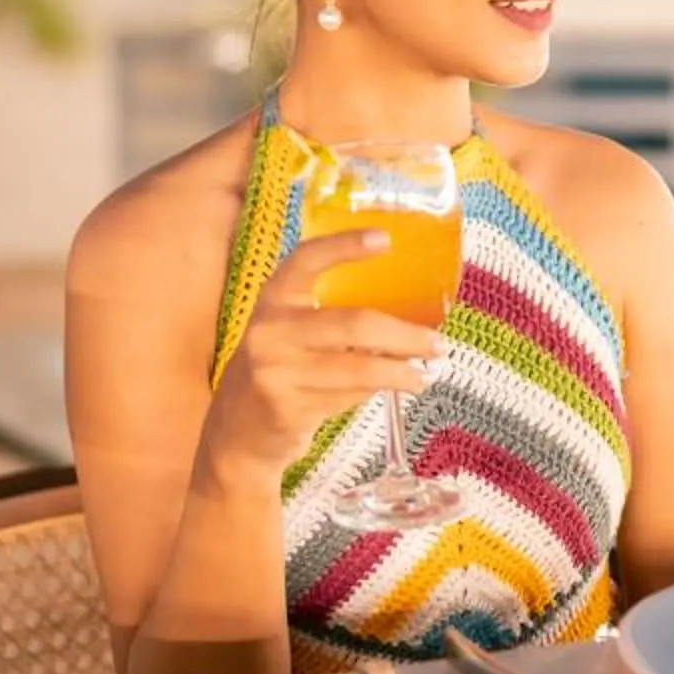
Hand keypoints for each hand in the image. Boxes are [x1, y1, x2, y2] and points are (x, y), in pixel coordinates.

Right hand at [205, 233, 450, 474]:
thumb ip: (333, 319)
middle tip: (438, 343)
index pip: (306, 260)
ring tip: (426, 375)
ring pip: (358, 368)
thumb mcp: (290, 333)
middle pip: (354, 325)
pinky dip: (378, 391)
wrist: (235, 434)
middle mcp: (270, 331)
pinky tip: (394, 389)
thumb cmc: (277, 372)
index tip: (385, 240)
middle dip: (405, 335)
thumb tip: (407, 315)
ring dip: (401, 372)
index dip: (344, 246)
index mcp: (274, 300)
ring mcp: (275, 371)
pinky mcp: (287, 408)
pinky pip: (348, 396)